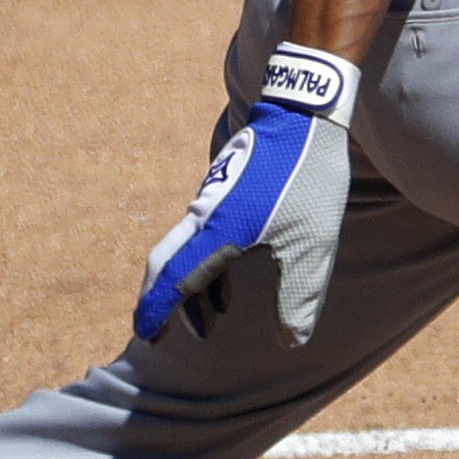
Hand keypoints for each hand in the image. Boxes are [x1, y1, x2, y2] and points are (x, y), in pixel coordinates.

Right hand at [133, 44, 358, 348]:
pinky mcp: (225, 193)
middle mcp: (204, 217)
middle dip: (161, 302)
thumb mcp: (313, 245)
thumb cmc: (308, 181)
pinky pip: (202, 238)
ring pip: (186, 252)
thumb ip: (300, 297)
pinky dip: (207, 269)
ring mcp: (212, 202)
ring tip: (209, 326)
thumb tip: (292, 342)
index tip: (145, 336)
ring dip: (191, 290)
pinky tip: (227, 290)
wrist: (304, 117)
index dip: (156, 310)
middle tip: (158, 335)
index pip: (174, 279)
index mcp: (218, 232)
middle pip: (166, 264)